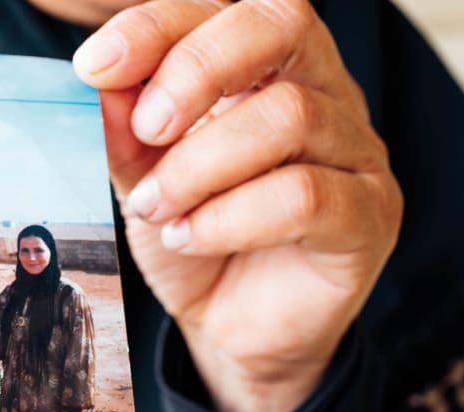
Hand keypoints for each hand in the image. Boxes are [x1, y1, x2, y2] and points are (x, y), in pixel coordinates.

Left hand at [74, 0, 401, 411]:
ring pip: (290, 117)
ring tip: (158, 208)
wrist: (230, 327)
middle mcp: (325, 90)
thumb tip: (103, 80)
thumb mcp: (143, 176)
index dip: (158, 26)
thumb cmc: (195, 237)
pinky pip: (306, 196)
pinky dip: (230, 218)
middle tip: (145, 130)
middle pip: (282, 25)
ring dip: (201, 165)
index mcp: (268, 65)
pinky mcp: (370, 216)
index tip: (94, 68)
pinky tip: (192, 239)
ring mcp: (357, 150)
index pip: (227, 8)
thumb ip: (125, 128)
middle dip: (195, 71)